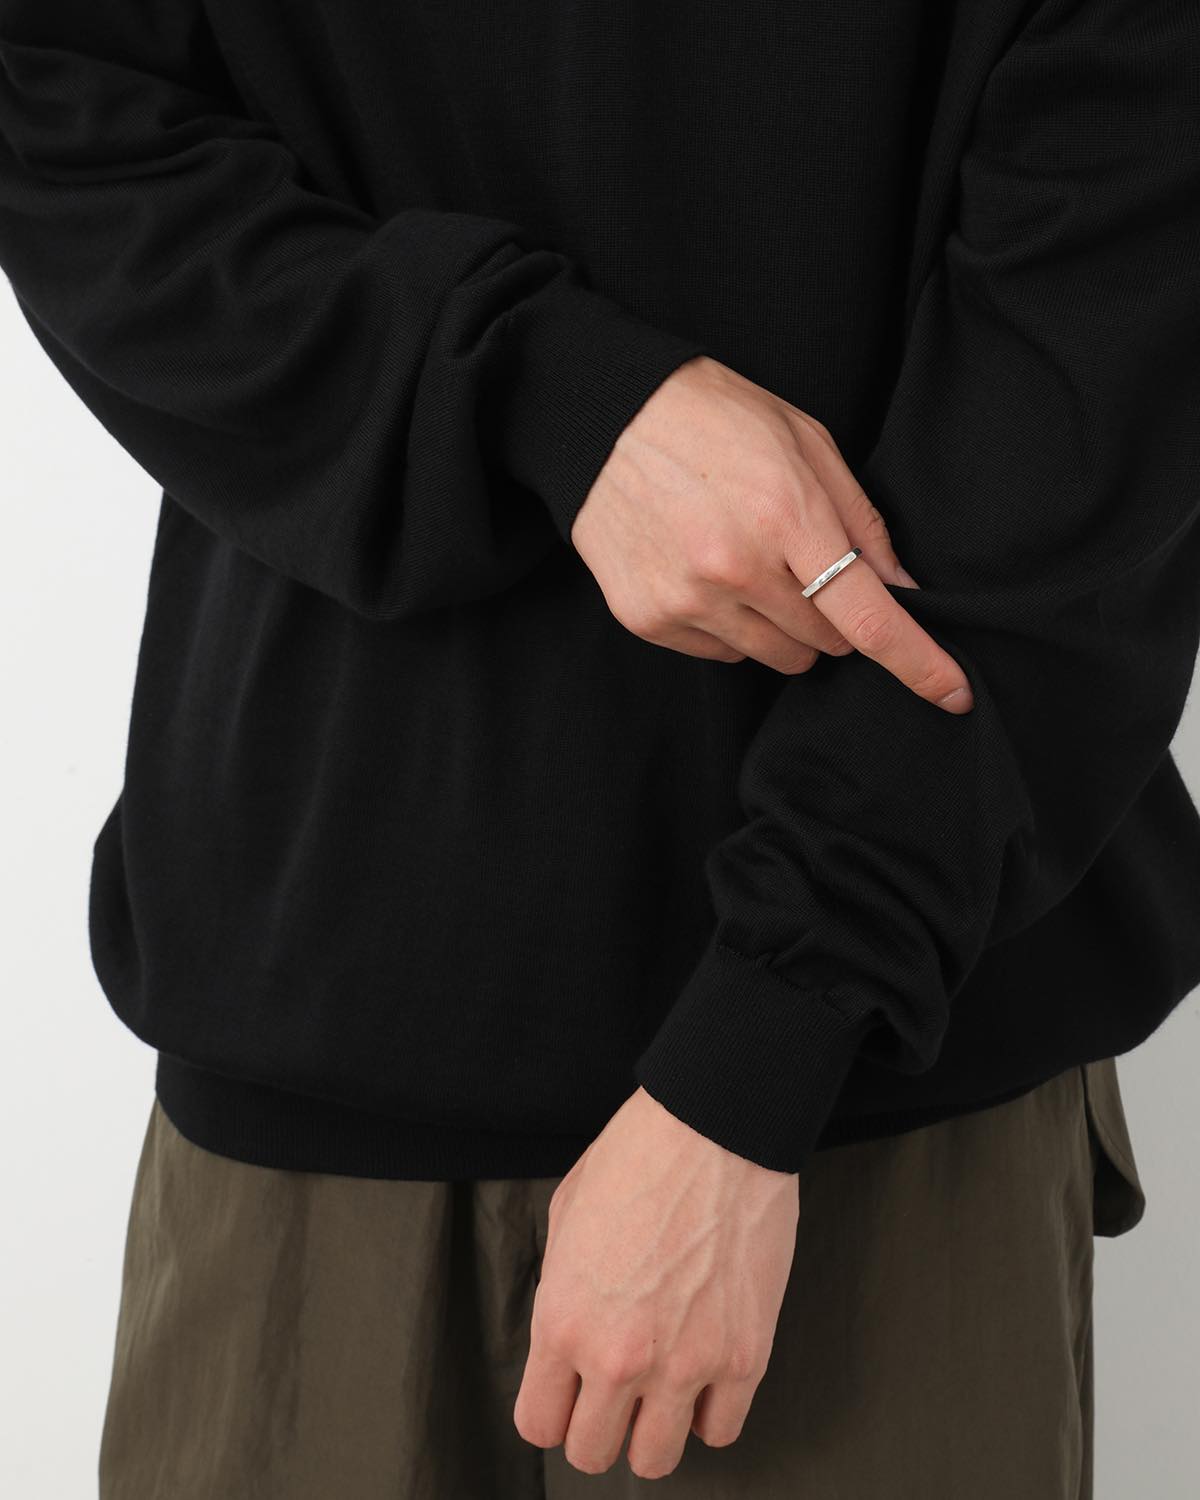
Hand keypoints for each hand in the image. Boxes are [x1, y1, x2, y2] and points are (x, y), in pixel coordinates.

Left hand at [513, 1086, 799, 1478]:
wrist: (715, 1128)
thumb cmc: (638, 1157)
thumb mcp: (567, 1215)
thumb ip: (562, 1289)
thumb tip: (569, 1330)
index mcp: (563, 1321)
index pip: (538, 1423)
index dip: (552, 1410)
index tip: (567, 1396)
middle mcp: (618, 1356)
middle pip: (591, 1453)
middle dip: (597, 1427)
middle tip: (613, 1394)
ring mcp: (685, 1363)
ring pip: (655, 1459)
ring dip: (652, 1430)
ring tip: (660, 1390)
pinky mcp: (744, 1357)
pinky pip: (721, 1431)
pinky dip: (710, 1413)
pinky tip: (704, 1376)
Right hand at [570, 354, 973, 711]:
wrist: (602, 415)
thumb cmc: (713, 418)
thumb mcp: (804, 442)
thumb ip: (860, 521)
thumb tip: (900, 588)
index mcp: (786, 516)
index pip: (867, 618)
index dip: (918, 662)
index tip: (952, 694)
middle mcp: (735, 569)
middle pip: (826, 645)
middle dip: (832, 616)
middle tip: (802, 564)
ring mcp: (686, 600)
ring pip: (776, 658)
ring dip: (783, 626)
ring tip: (747, 562)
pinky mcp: (647, 618)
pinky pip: (721, 654)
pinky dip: (729, 626)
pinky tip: (704, 571)